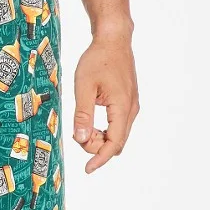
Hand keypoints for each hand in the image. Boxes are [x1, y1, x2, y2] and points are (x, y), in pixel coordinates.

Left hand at [72, 31, 138, 171]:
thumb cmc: (98, 59)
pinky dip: (105, 130)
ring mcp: (132, 106)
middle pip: (117, 142)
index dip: (100, 158)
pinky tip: (91, 121)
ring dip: (100, 138)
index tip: (88, 169)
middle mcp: (131, 110)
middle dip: (97, 146)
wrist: (113, 40)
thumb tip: (81, 139)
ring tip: (82, 126)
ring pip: (118, 135)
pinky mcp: (128, 102)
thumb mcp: (84, 87)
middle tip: (77, 134)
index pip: (114, 143)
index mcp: (122, 107)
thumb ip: (83, 114)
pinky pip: (118, 125)